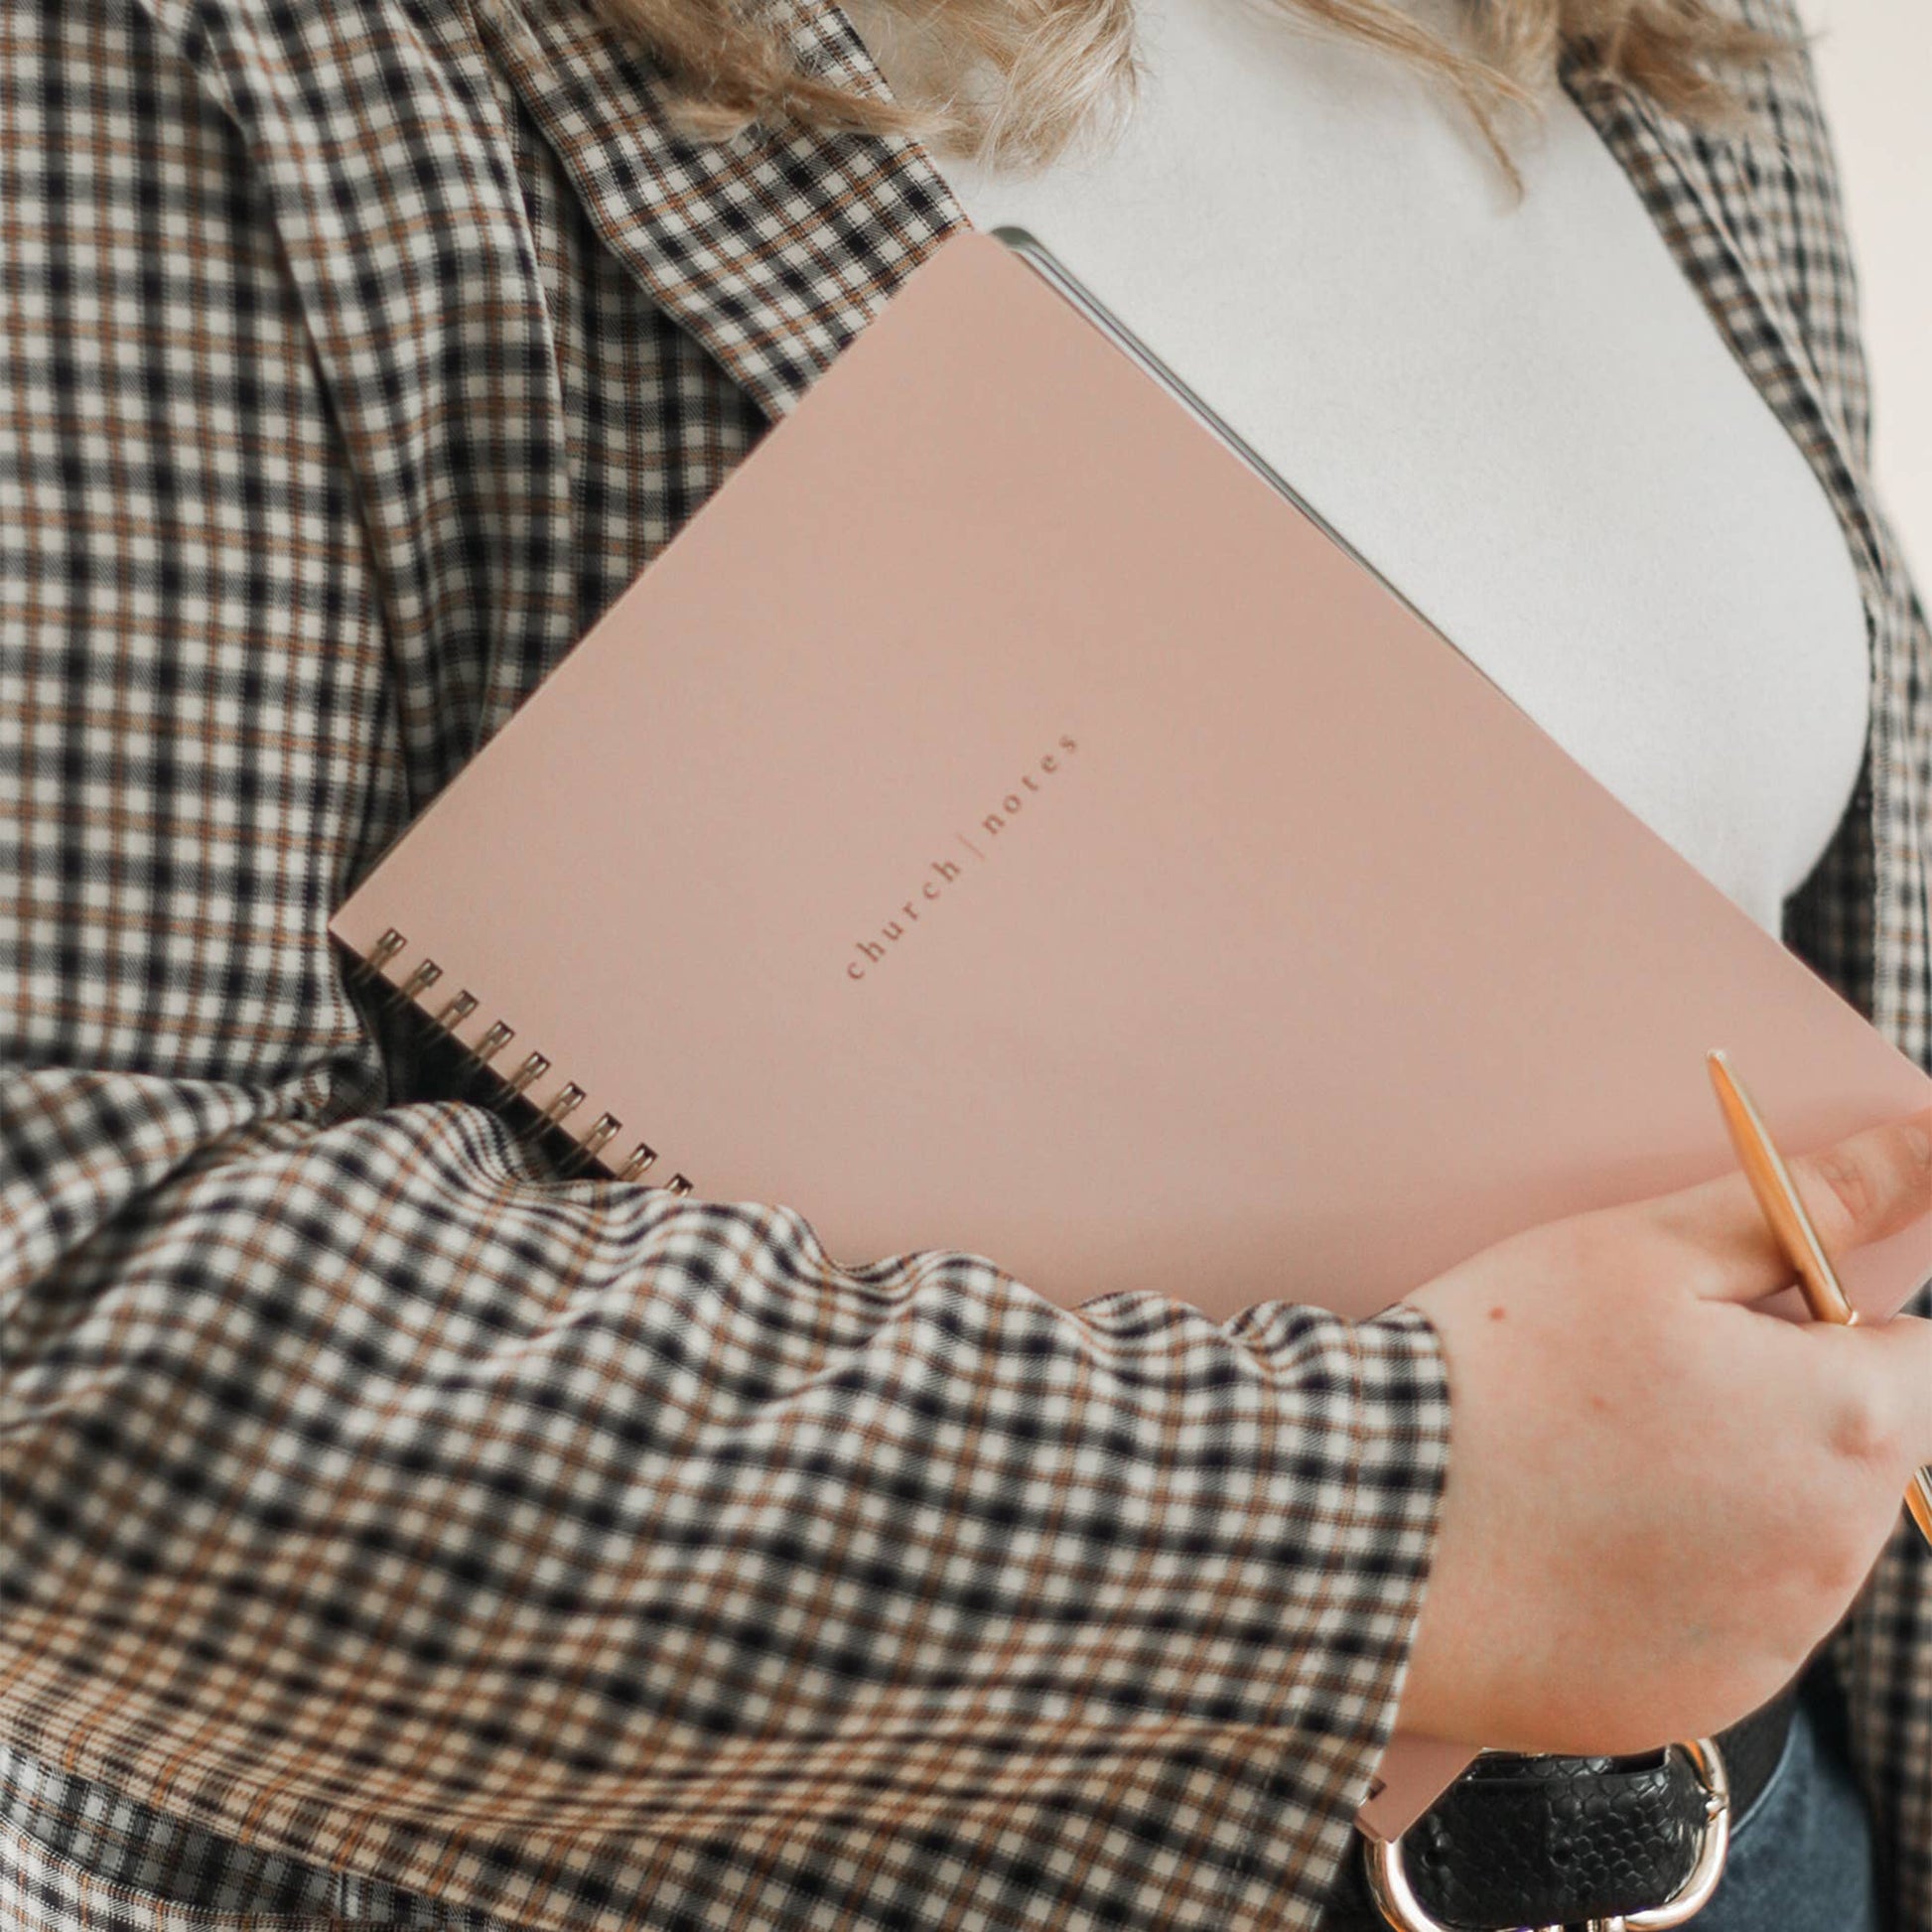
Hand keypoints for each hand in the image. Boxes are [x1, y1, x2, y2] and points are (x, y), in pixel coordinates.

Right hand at [1395, 1105, 1931, 1755]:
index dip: (1818, 1328)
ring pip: (1789, 1542)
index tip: (1719, 1327)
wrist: (1365, 1528)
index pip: (1918, 1359)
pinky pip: (1725, 1627)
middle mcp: (1841, 1552)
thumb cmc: (1499, 1367)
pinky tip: (1576, 1547)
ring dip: (1728, 1501)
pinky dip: (1672, 1588)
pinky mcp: (1703, 1704)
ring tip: (1589, 1469)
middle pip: (1852, 1455)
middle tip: (1629, 1390)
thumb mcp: (1642, 1248)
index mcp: (1848, 1421)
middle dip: (1774, 1413)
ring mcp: (1773, 1644)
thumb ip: (1811, 1202)